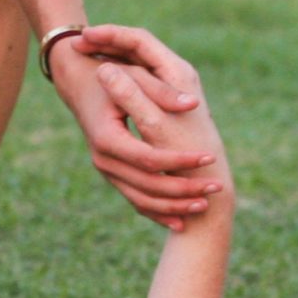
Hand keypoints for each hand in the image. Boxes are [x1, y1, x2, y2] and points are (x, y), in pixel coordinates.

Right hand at [89, 49, 233, 235]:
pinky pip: (135, 200)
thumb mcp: (135, 76)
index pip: (149, 158)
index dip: (180, 160)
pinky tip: (181, 221)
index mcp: (108, 138)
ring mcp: (106, 169)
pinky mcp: (113, 174)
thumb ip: (161, 91)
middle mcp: (103, 159)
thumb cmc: (111, 76)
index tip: (209, 157)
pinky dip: (157, 212)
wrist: (81, 84)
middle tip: (215, 187)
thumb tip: (192, 103)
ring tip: (204, 204)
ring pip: (142, 198)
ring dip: (174, 205)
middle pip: (148, 185)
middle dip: (183, 189)